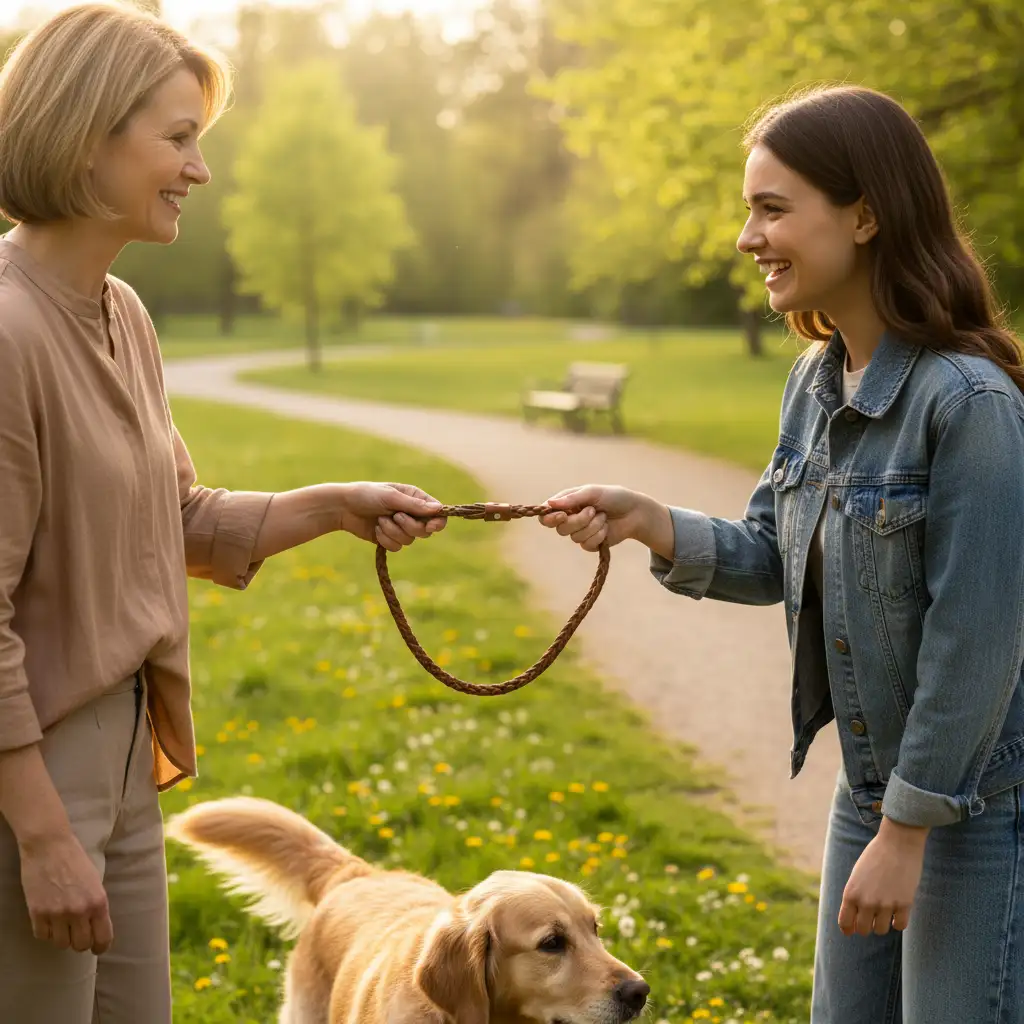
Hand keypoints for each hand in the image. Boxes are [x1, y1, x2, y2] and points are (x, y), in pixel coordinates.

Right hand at [19, 829, 112, 953]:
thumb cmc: (75, 860)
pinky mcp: (37, 913)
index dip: (100, 947)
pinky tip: (48, 920)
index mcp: (98, 902)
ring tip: (62, 924)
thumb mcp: (95, 882)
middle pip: (81, 945)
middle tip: (77, 933)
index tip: (97, 948)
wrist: (49, 846)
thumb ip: (95, 905)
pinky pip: (42, 936)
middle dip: (80, 942)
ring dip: (62, 937)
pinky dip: (46, 932)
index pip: (103, 938)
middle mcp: (79, 911)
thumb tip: (95, 927)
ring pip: (61, 944)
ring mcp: (57, 914)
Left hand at [338, 482, 446, 550]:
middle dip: (409, 526)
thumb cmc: (366, 495)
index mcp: (415, 498)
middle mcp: (411, 513)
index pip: (437, 513)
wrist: (343, 508)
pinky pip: (397, 547)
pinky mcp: (390, 538)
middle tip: (395, 516)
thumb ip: (414, 505)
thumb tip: (438, 509)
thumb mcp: (390, 497)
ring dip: (393, 532)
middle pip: (425, 531)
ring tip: (380, 520)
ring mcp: (401, 527)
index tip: (429, 527)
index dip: (437, 522)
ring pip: (410, 541)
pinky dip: (386, 539)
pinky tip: (376, 529)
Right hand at [538, 485, 671, 554]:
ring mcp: (580, 532)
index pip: (547, 515)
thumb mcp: (592, 492)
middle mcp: (570, 518)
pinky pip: (587, 545)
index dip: (551, 518)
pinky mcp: (590, 543)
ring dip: (593, 526)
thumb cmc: (614, 497)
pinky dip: (599, 535)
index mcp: (567, 504)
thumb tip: (549, 504)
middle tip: (592, 511)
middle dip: (579, 520)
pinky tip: (606, 528)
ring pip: (575, 537)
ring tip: (603, 517)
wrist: (635, 512)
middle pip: (560, 528)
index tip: (563, 515)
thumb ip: (571, 498)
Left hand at [838, 818, 927, 936]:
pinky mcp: (904, 904)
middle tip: (871, 916)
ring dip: (882, 923)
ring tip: (885, 910)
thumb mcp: (857, 875)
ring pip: (881, 930)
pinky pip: (900, 926)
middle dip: (866, 926)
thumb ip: (855, 896)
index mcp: (850, 893)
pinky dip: (898, 922)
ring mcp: (886, 904)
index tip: (852, 929)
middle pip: (863, 930)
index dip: (849, 928)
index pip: (845, 923)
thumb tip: (854, 921)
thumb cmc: (875, 856)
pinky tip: (898, 911)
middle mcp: (866, 901)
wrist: (897, 842)